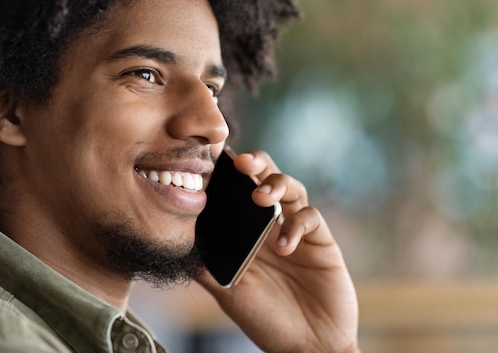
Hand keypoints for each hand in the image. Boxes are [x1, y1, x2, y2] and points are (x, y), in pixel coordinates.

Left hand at [197, 150, 359, 352]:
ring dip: (276, 185)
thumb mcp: (228, 292)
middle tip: (242, 162)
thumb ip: (207, 268)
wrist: (306, 346)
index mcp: (249, 231)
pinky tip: (284, 246)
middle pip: (267, 177)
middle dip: (256, 163)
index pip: (239, 191)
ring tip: (261, 197)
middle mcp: (273, 224)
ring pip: (292, 188)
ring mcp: (298, 230)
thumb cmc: (266, 319)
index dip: (229, 173)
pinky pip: (310, 217)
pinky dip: (296, 225)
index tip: (212, 163)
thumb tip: (177, 247)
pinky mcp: (321, 241)